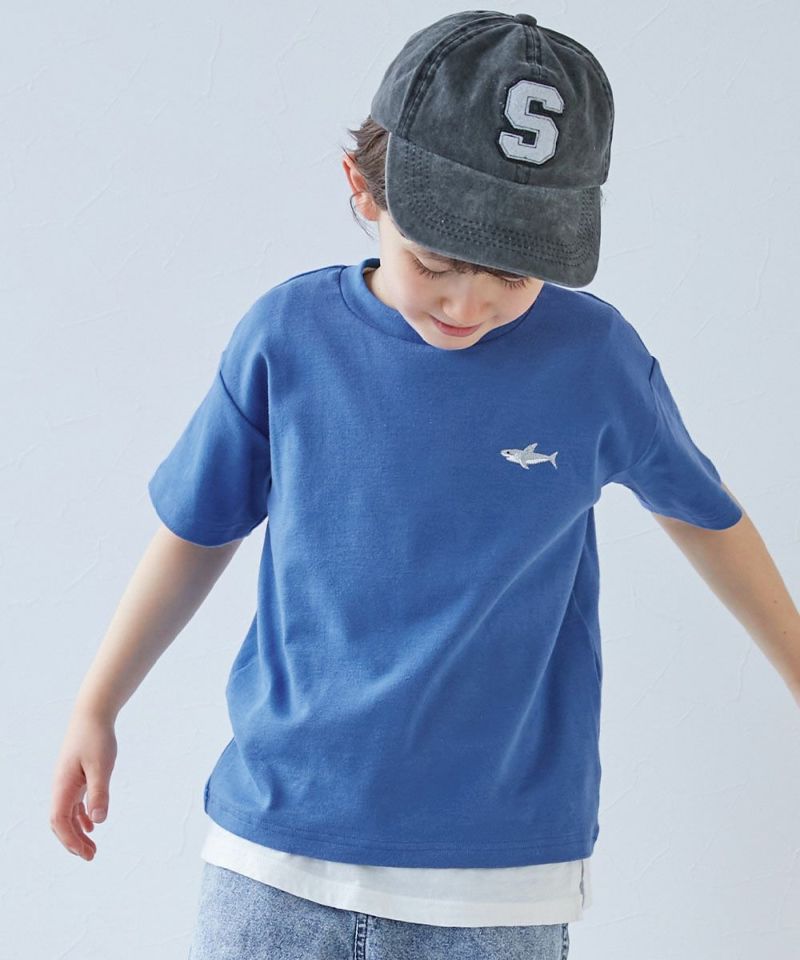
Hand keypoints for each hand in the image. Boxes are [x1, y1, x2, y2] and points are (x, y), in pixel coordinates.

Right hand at [49, 707, 117, 860]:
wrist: (92, 714)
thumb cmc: (96, 738)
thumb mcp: (102, 765)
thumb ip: (99, 791)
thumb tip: (98, 820)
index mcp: (63, 785)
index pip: (60, 821)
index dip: (70, 839)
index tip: (85, 853)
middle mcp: (61, 786)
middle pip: (61, 822)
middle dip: (73, 842)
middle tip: (90, 857)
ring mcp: (67, 782)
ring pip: (67, 814)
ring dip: (77, 832)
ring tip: (91, 848)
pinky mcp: (75, 776)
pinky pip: (74, 803)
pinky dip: (81, 817)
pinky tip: (92, 825)